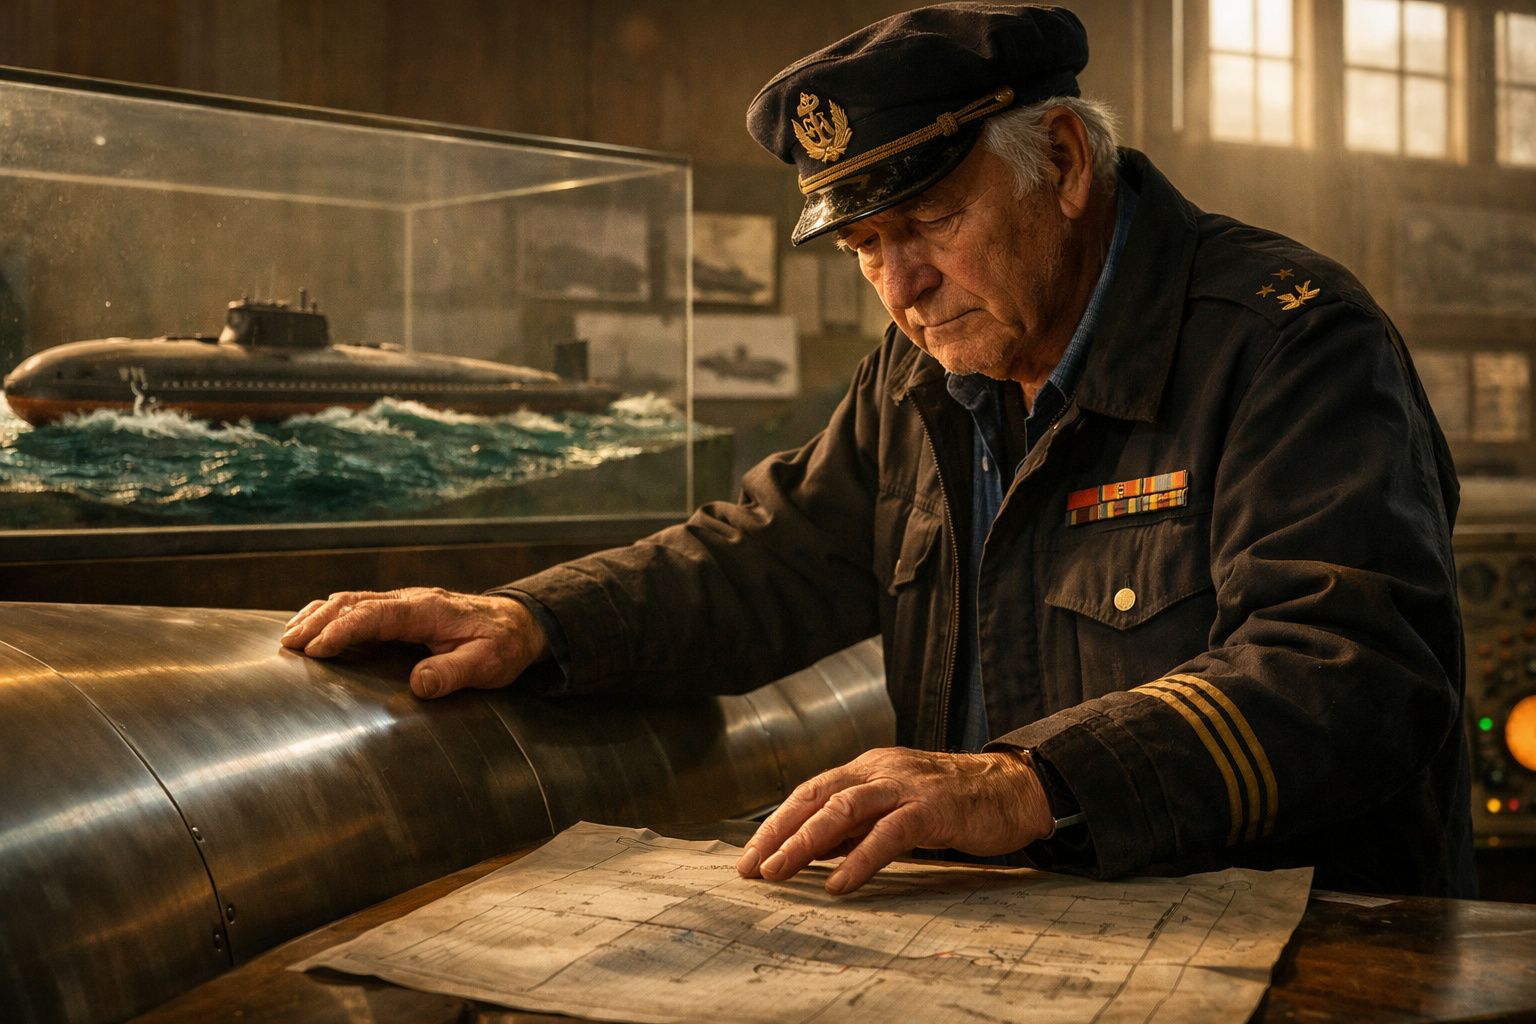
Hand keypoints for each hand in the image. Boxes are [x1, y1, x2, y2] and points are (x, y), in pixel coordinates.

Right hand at [279, 587, 549, 698]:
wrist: (519, 624)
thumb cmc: (503, 645)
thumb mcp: (488, 663)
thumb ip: (454, 673)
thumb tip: (418, 684)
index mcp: (428, 611)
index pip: (376, 614)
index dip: (344, 629)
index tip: (317, 649)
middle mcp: (412, 600)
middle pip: (354, 602)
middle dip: (318, 621)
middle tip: (288, 646)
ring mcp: (405, 603)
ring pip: (352, 600)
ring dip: (318, 615)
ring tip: (289, 637)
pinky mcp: (401, 610)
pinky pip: (359, 606)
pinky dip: (331, 615)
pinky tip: (312, 628)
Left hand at [736, 747, 1053, 893]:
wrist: (1012, 789)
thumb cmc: (952, 802)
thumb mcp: (895, 808)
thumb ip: (858, 824)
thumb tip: (812, 851)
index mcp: (867, 768)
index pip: (810, 792)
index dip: (776, 823)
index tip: (750, 857)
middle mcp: (879, 770)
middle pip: (817, 797)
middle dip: (779, 832)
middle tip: (752, 868)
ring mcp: (905, 786)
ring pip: (844, 809)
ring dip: (805, 842)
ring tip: (780, 871)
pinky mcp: (932, 808)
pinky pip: (888, 833)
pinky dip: (859, 859)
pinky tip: (839, 884)